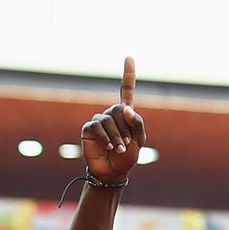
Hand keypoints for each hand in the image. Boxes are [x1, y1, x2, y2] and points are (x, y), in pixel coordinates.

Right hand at [80, 57, 144, 185]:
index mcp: (125, 113)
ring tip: (119, 149)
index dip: (128, 74)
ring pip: (108, 120)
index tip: (129, 57)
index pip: (126, 90)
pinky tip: (109, 147)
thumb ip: (136, 123)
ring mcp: (99, 121)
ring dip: (116, 136)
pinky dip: (105, 137)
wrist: (112, 172)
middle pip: (119, 109)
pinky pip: (97, 127)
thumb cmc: (127, 157)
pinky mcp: (89, 129)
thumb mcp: (139, 141)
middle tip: (126, 144)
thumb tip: (125, 108)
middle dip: (125, 128)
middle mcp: (111, 114)